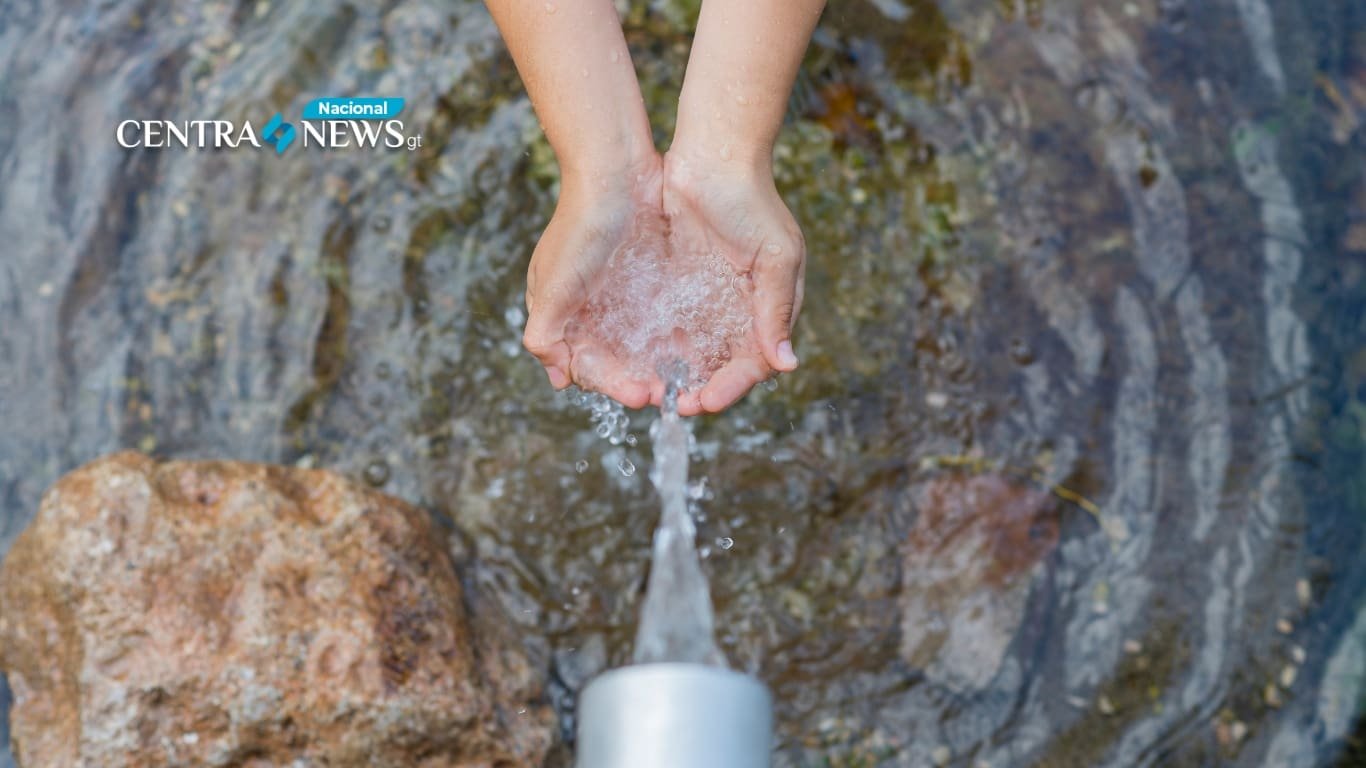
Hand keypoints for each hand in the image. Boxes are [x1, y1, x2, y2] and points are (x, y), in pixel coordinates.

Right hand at [522, 154, 664, 409]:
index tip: (641, 395)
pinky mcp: (649, 278)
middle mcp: (589, 308)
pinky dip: (673, 339)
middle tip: (669, 394)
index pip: (585, 366)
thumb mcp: (554, 284)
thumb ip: (546, 332)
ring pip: (639, 345)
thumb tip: (556, 376)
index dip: (611, 385)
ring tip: (686, 380)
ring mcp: (620, 293)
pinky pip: (661, 319)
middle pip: (614, 361)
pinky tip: (693, 349)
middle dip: (638, 380)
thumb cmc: (580, 224)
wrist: (616, 169)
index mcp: (560, 313)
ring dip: (658, 366)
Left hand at [661, 148, 804, 414]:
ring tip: (655, 392)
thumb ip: (776, 309)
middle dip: (702, 389)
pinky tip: (641, 361)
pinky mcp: (679, 286)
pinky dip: (660, 348)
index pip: (755, 363)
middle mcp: (741, 310)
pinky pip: (670, 327)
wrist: (714, 154)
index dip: (731, 387)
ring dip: (679, 376)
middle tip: (676, 405)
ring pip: (695, 353)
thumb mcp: (774, 255)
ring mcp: (709, 299)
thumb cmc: (752, 201)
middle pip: (723, 366)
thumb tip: (787, 364)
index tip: (705, 401)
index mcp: (770, 308)